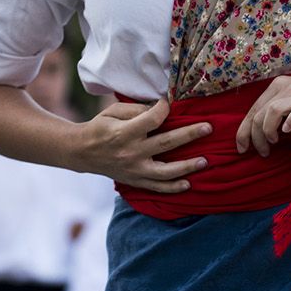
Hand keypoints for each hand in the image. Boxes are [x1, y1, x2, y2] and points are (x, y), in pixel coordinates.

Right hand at [73, 99, 210, 192]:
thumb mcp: (113, 112)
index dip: (163, 109)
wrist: (81, 152)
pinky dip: (173, 187)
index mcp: (124, 132)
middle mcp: (131, 152)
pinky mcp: (135, 181)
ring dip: (187, 166)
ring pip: (165, 171)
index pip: (152, 120)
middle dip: (189, 135)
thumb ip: (137, 110)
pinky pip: (157, 187)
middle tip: (208, 128)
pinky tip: (188, 183)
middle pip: (165, 143)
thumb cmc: (100, 127)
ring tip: (205, 161)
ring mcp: (134, 170)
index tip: (168, 103)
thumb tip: (161, 109)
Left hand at [234, 72, 290, 155]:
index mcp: (277, 87)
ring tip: (272, 145)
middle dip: (253, 137)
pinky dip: (287, 125)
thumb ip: (280, 111)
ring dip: (266, 132)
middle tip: (261, 153)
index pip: (253, 110)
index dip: (243, 131)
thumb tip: (262, 132)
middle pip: (258, 114)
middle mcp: (284, 87)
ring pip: (269, 113)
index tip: (242, 148)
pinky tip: (288, 133)